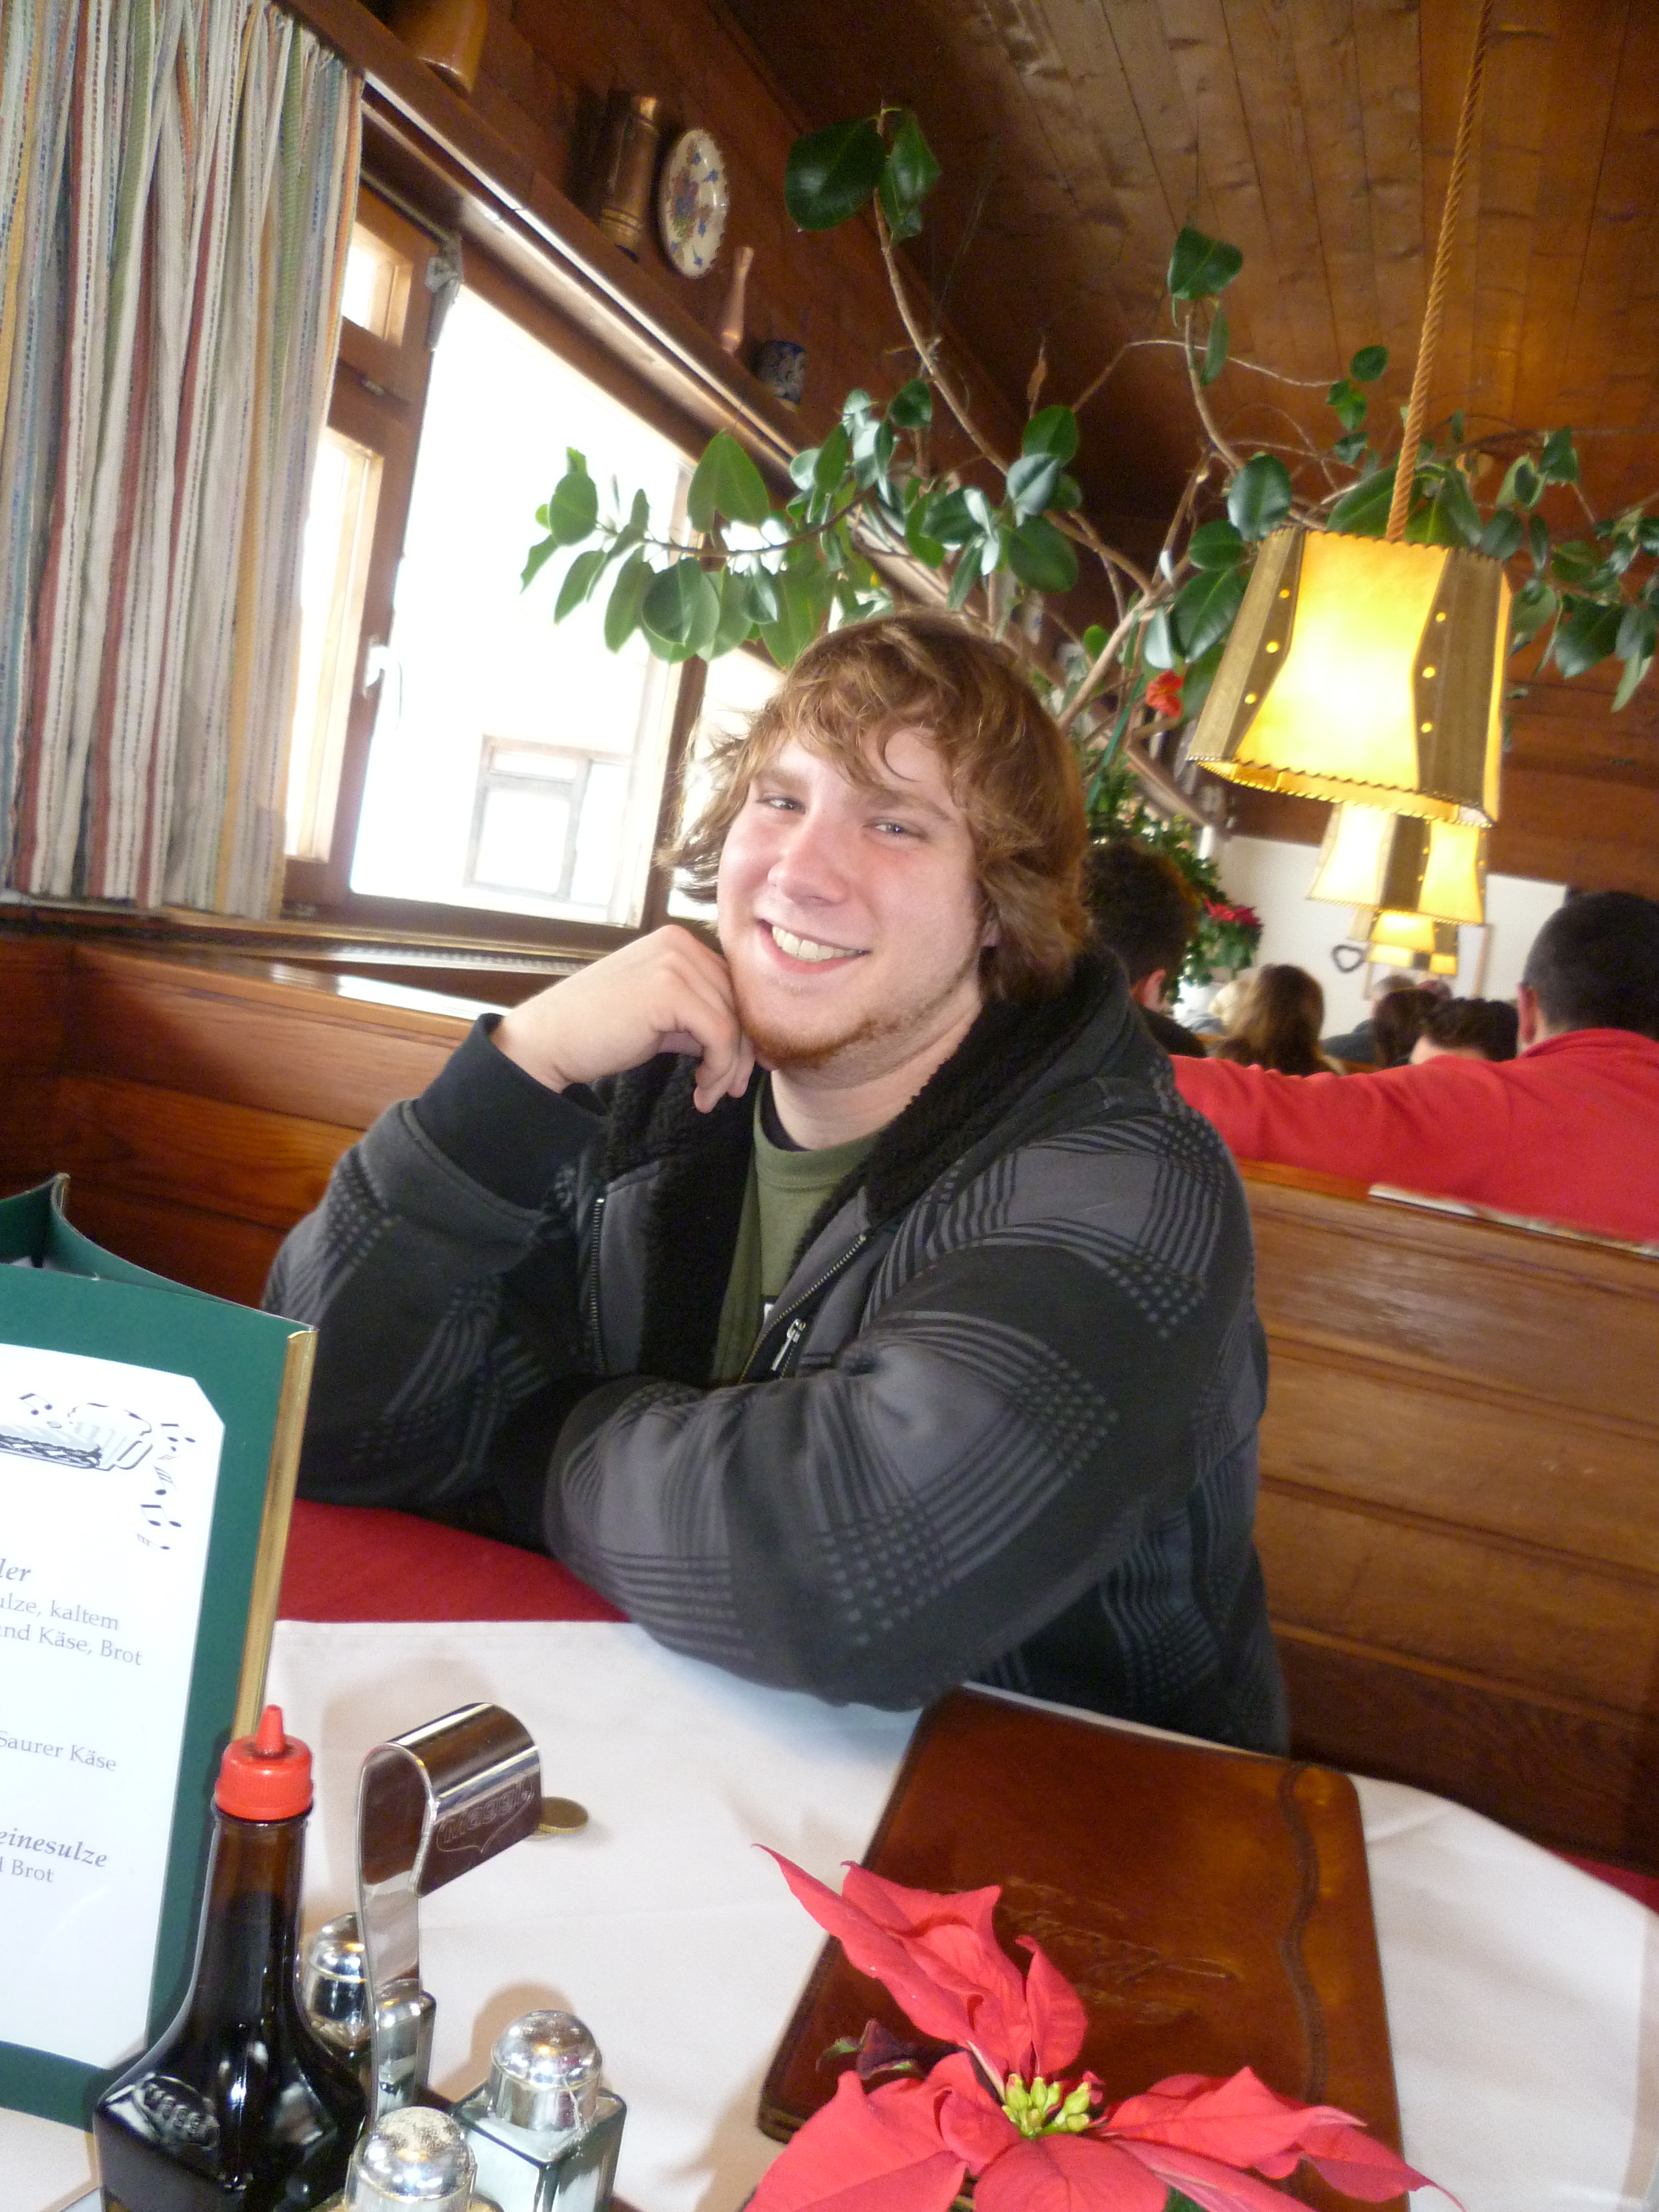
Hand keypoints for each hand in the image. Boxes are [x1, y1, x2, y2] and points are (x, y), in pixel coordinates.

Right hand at [493, 927, 755, 1111]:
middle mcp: (680, 943)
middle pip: (739, 1003)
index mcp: (678, 942)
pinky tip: (700, 1091)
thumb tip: (745, 1045)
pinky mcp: (669, 990)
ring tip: (710, 1097)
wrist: (548, 1040)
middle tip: (731, 1091)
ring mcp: (674, 962)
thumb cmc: (598, 1032)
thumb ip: (698, 1019)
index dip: (744, 1032)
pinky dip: (719, 1069)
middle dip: (742, 1055)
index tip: (739, 1072)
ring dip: (729, 1070)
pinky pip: (720, 1035)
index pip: (733, 987)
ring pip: (734, 1023)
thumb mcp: (660, 1018)